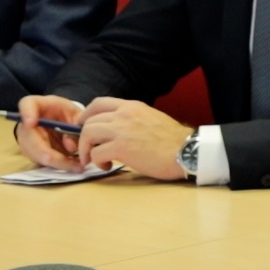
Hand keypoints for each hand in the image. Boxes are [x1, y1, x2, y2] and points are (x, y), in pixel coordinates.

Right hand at [14, 95, 86, 169]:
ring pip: (36, 155)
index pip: (26, 104)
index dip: (27, 113)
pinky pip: (41, 162)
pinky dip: (57, 165)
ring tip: (78, 166)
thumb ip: (76, 126)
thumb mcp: (76, 114)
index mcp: (37, 104)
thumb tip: (70, 147)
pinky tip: (72, 165)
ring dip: (58, 163)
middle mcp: (26, 122)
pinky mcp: (29, 152)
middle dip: (53, 155)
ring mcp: (25, 139)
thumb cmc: (66, 113)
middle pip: (30, 139)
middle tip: (75, 164)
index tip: (31, 122)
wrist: (59, 119)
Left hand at [76, 97, 193, 180]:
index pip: (98, 103)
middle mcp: (124, 114)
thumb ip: (133, 120)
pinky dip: (97, 161)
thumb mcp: (151, 118)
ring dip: (85, 149)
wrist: (186, 150)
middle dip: (82, 137)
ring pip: (87, 134)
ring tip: (93, 160)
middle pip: (89, 120)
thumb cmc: (173, 140)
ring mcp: (121, 130)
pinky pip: (96, 153)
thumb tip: (119, 129)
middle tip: (87, 149)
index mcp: (131, 106)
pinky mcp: (121, 148)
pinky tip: (106, 166)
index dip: (86, 116)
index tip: (84, 127)